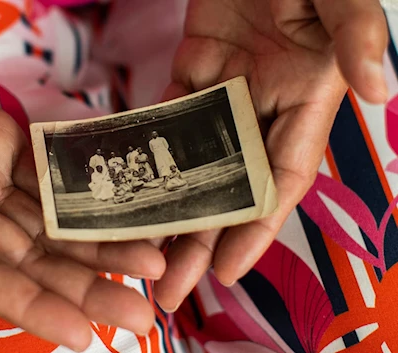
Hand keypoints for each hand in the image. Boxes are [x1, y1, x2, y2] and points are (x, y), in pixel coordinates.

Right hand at [0, 0, 164, 349]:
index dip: (31, 308)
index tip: (82, 334)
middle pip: (28, 261)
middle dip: (82, 287)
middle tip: (138, 309)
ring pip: (46, 224)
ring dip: (94, 244)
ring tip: (146, 259)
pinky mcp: (0, 142)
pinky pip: (47, 178)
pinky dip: (83, 196)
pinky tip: (119, 208)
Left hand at [154, 0, 387, 310]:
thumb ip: (356, 35)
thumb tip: (381, 86)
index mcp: (307, 99)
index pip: (279, 180)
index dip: (254, 229)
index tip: (225, 271)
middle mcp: (265, 104)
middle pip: (227, 185)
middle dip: (199, 239)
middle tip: (169, 289)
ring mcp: (225, 88)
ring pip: (192, 159)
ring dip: (167, 206)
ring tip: (139, 252)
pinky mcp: (194, 66)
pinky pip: (167, 114)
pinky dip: (148, 147)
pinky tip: (125, 183)